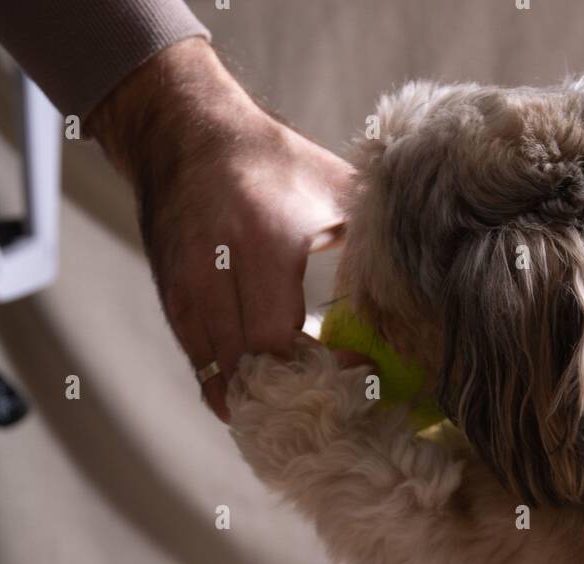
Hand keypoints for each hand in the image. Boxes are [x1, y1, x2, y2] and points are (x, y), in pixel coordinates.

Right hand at [87, 38, 354, 421]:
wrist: (185, 133)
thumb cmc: (272, 162)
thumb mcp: (331, 188)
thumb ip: (368, 240)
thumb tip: (412, 294)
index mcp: (263, 243)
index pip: (279, 338)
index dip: (315, 368)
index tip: (357, 371)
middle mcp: (214, 272)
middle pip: (248, 365)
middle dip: (290, 393)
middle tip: (333, 404)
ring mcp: (187, 291)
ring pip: (219, 373)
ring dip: (259, 398)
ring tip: (299, 410)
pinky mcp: (172, 302)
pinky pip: (199, 364)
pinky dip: (228, 388)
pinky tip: (257, 402)